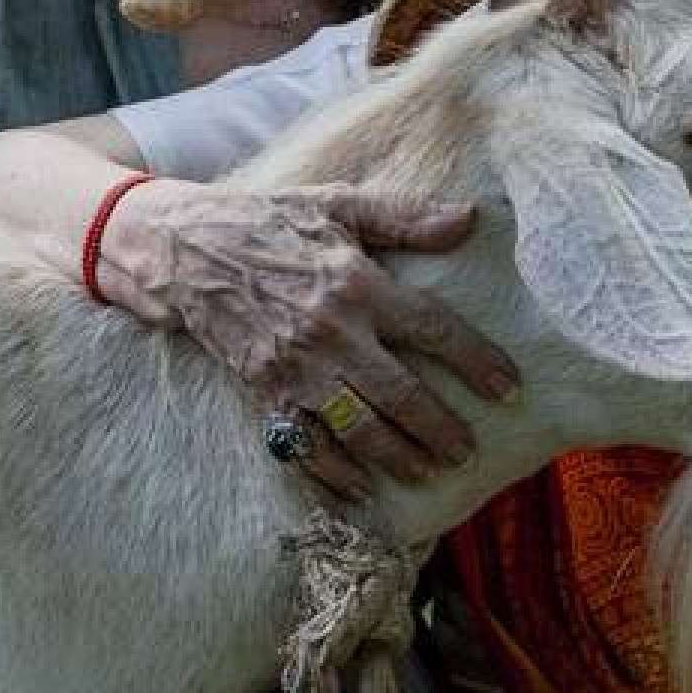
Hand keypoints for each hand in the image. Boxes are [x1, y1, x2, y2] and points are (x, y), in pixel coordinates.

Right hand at [95, 179, 516, 501]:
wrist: (183, 249)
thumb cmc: (269, 222)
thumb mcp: (337, 204)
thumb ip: (404, 216)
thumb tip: (468, 219)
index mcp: (356, 283)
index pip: (432, 328)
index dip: (475, 361)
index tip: (508, 388)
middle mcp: (331, 332)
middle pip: (401, 393)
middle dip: (441, 428)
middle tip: (469, 450)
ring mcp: (295, 368)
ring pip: (358, 427)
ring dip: (399, 456)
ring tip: (431, 471)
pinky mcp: (264, 392)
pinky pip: (304, 444)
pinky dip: (334, 473)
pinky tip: (362, 488)